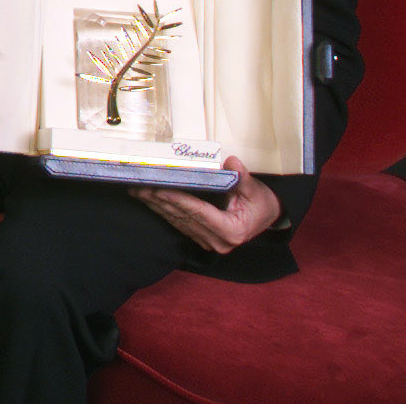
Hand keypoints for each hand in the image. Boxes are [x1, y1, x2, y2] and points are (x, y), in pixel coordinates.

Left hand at [130, 156, 281, 253]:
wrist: (266, 217)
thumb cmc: (261, 202)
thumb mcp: (255, 189)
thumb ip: (242, 178)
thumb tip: (232, 162)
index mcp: (231, 230)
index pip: (198, 212)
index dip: (178, 199)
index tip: (160, 189)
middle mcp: (218, 241)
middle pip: (183, 217)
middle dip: (159, 201)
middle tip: (139, 186)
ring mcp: (209, 242)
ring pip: (177, 221)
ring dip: (156, 206)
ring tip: (138, 191)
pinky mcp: (202, 239)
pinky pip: (179, 224)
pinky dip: (163, 211)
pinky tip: (149, 201)